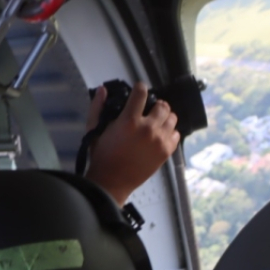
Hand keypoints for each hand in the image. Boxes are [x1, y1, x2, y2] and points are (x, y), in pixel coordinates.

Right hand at [84, 82, 179, 205]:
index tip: (139, 90)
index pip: (141, 93)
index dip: (140, 88)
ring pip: (172, 118)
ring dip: (165, 117)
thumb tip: (103, 89)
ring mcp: (160, 141)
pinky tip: (161, 135)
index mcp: (129, 121)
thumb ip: (98, 106)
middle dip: (156, 104)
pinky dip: (170, 132)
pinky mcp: (166, 152)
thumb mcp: (94, 128)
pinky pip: (176, 135)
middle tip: (150, 109)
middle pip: (163, 105)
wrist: (113, 181)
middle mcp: (148, 128)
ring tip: (156, 122)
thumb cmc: (102, 154)